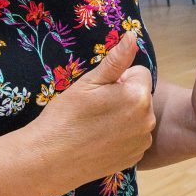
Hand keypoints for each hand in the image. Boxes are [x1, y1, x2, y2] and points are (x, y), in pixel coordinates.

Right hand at [36, 32, 155, 184]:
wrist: (48, 159)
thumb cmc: (66, 116)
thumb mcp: (90, 82)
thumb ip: (117, 59)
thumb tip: (133, 36)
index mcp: (138, 96)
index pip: (139, 73)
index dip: (119, 79)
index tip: (100, 92)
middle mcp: (147, 120)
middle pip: (140, 95)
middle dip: (123, 97)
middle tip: (95, 109)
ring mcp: (142, 142)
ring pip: (137, 117)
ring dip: (124, 117)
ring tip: (95, 126)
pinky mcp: (135, 159)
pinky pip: (134, 137)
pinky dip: (122, 137)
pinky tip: (100, 141)